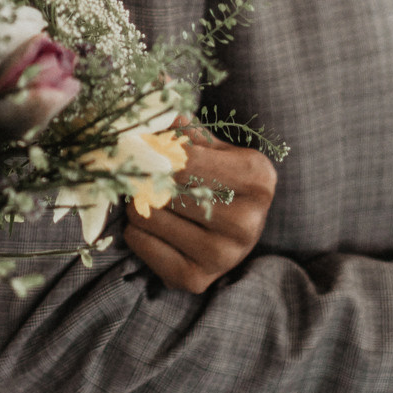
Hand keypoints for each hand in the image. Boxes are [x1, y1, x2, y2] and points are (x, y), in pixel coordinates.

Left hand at [123, 125, 277, 293]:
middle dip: (144, 175)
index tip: (142, 146)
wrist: (232, 232)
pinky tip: (152, 225)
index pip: (185, 159)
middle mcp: (247, 222)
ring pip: (148, 214)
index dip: (155, 150)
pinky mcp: (195, 279)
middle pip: (166, 187)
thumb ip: (184, 128)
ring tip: (150, 198)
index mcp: (258, 179)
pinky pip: (139, 242)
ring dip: (137, 201)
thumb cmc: (220, 179)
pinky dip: (135, 229)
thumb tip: (152, 113)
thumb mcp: (213, 147)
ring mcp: (223, 256)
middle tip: (137, 171)